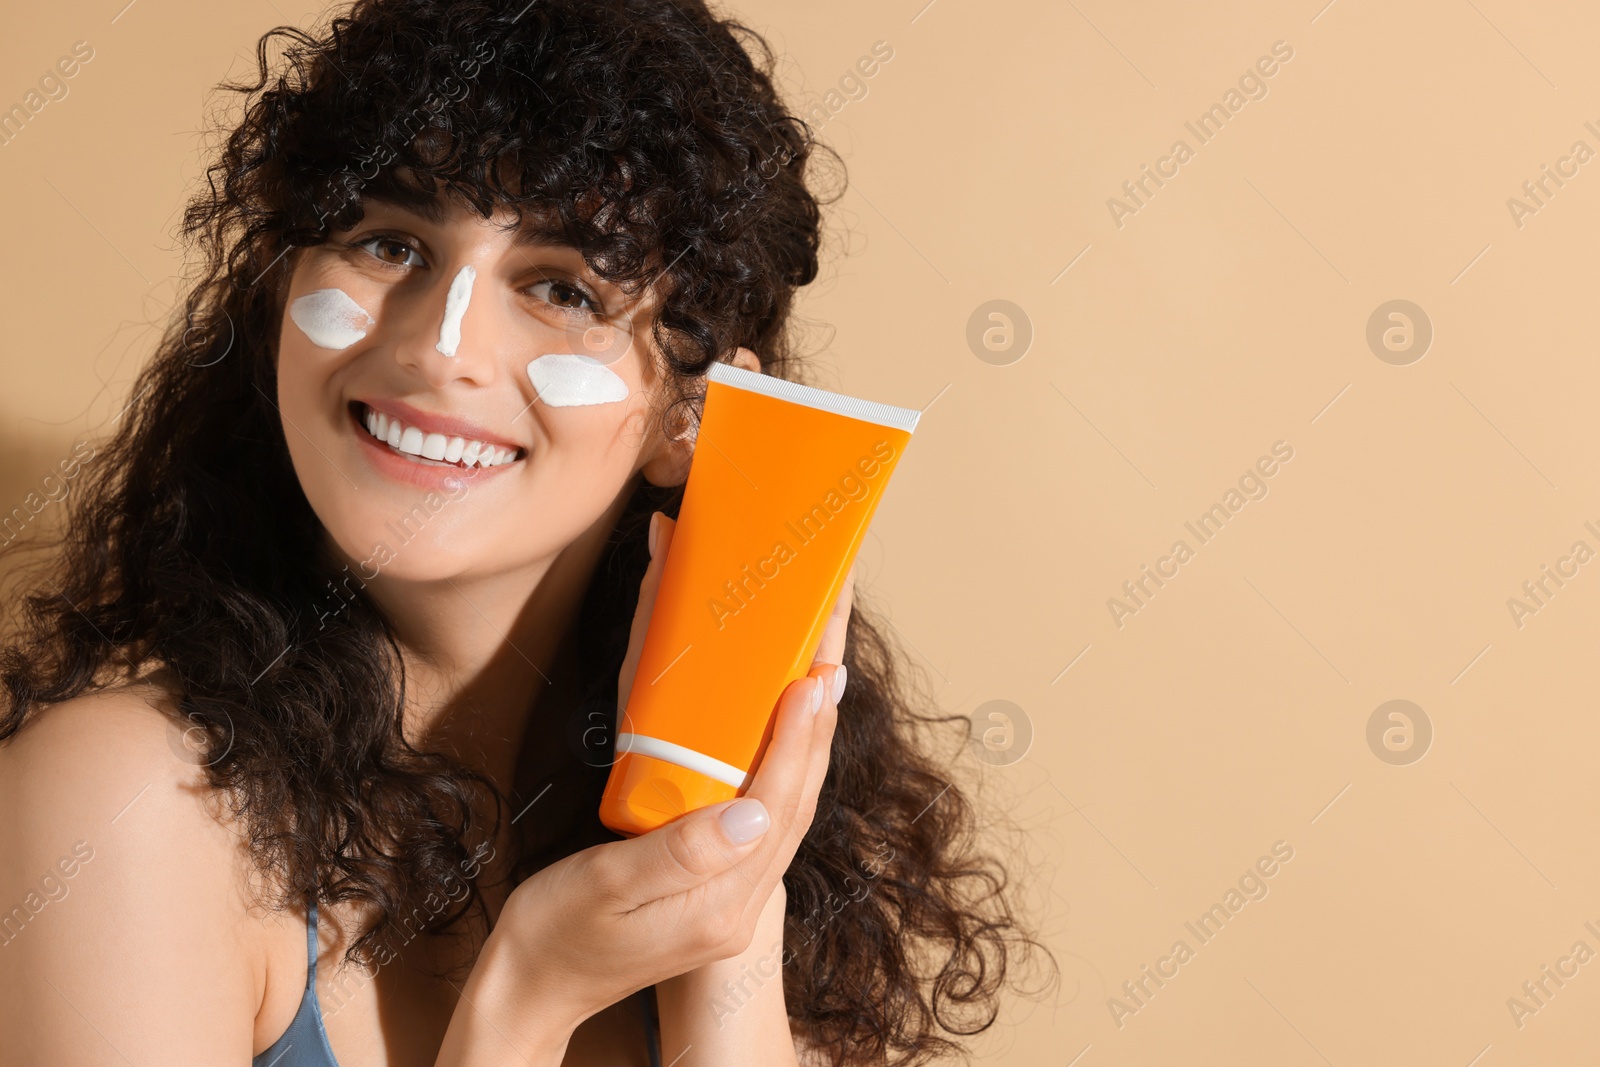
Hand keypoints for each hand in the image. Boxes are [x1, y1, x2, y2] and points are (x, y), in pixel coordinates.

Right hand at [486, 511, 850, 1041]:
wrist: (532, 990)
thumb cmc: (554, 935)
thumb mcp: (605, 886)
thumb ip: (680, 853)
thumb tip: (752, 815)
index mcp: (719, 907)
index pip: (776, 808)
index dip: (796, 739)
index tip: (810, 681)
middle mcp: (738, 908)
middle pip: (795, 807)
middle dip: (817, 732)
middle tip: (831, 664)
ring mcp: (732, 904)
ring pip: (786, 815)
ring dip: (806, 749)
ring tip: (819, 689)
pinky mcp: (716, 893)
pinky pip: (764, 824)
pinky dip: (777, 774)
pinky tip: (777, 743)